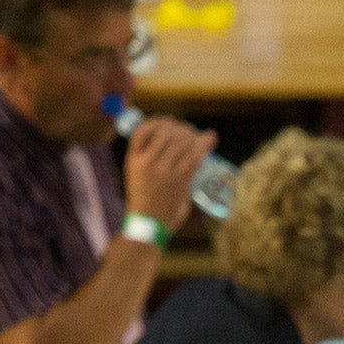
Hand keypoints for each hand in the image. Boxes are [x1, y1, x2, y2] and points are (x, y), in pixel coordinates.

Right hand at [122, 117, 216, 233]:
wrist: (149, 223)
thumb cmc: (145, 198)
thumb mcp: (136, 174)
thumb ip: (149, 155)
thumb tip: (172, 136)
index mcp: (133, 158)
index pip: (143, 130)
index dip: (159, 121)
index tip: (170, 120)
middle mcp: (147, 162)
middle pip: (165, 132)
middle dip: (180, 127)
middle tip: (189, 130)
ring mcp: (164, 172)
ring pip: (181, 142)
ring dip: (193, 135)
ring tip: (198, 135)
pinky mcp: (181, 181)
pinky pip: (194, 156)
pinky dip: (204, 144)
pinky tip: (210, 137)